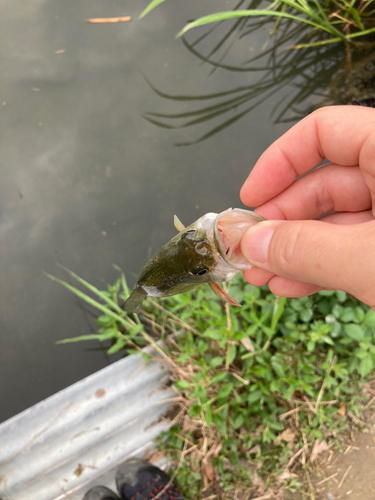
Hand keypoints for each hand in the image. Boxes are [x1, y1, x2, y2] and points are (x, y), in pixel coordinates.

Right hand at [239, 105, 374, 306]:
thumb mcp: (369, 260)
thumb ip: (307, 249)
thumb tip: (249, 243)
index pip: (325, 131)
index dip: (280, 161)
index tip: (250, 198)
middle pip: (322, 183)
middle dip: (279, 221)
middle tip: (248, 250)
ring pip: (334, 221)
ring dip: (292, 250)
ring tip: (260, 276)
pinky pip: (351, 247)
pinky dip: (320, 265)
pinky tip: (291, 286)